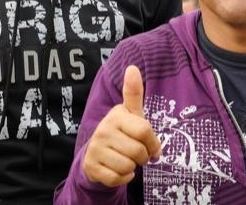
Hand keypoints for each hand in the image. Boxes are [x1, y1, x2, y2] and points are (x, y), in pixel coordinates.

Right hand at [82, 66, 161, 186]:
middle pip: (138, 152)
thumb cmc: (121, 132)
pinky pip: (117, 178)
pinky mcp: (91, 167)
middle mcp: (103, 130)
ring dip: (132, 168)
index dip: (153, 142)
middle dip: (143, 158)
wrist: (96, 154)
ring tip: (126, 160)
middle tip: (137, 154)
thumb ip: (133, 93)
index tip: (151, 146)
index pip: (145, 130)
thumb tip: (132, 67)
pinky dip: (123, 178)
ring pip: (128, 166)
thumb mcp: (130, 114)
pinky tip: (118, 170)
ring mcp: (95, 148)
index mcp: (116, 116)